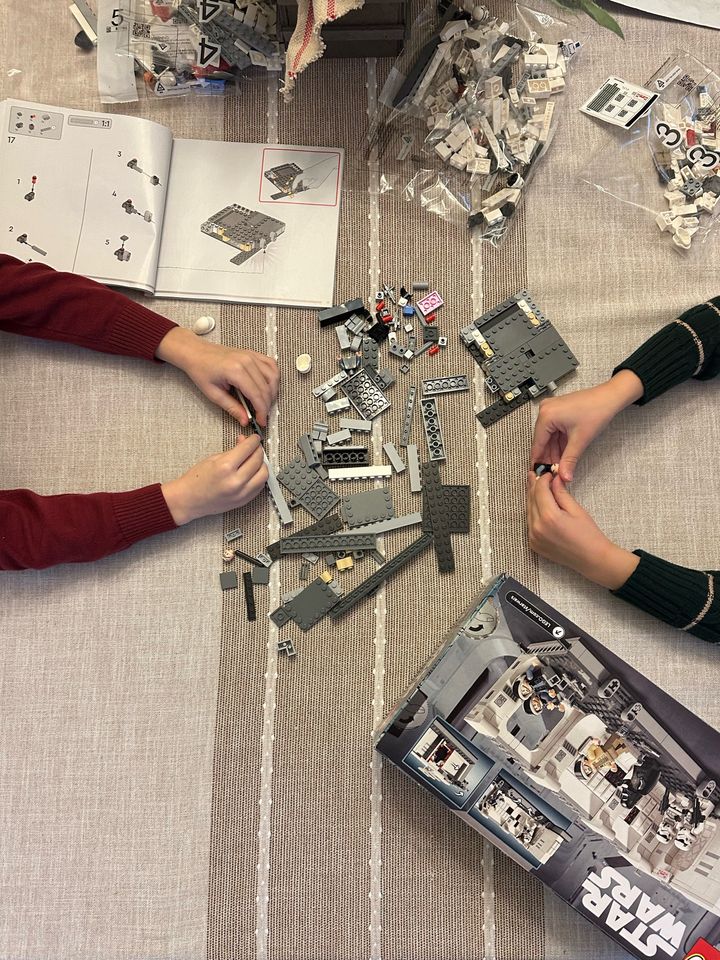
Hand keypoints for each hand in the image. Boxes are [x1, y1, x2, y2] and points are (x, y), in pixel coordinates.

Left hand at [156, 327, 278, 426]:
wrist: (196, 353)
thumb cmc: (201, 370)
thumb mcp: (213, 393)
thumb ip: (232, 407)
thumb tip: (245, 419)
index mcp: (235, 370)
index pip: (257, 395)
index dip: (262, 411)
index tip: (261, 421)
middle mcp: (246, 361)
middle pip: (266, 388)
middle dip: (267, 405)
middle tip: (262, 416)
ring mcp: (251, 355)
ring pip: (273, 377)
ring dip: (272, 392)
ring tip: (265, 403)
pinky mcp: (253, 354)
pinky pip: (271, 365)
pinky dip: (273, 377)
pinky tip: (269, 386)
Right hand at [161, 434, 267, 524]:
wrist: (189, 500)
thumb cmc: (196, 480)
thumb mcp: (213, 458)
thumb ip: (233, 450)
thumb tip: (245, 442)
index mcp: (225, 467)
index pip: (248, 448)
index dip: (254, 440)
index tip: (255, 438)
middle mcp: (235, 481)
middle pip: (258, 460)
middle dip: (258, 450)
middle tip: (255, 447)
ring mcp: (241, 493)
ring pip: (264, 474)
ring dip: (262, 464)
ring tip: (255, 460)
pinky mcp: (244, 501)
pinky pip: (260, 486)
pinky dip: (259, 477)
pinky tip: (253, 472)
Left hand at [526, 472, 638, 588]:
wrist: (592, 559)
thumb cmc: (588, 534)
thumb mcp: (576, 510)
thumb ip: (561, 493)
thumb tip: (554, 479)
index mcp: (549, 517)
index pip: (540, 491)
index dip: (543, 479)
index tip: (548, 474)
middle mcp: (537, 527)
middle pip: (531, 500)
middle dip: (533, 486)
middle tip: (535, 474)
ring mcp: (533, 537)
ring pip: (528, 511)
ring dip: (531, 498)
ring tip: (534, 487)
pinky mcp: (534, 544)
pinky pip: (530, 523)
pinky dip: (532, 512)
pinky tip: (537, 505)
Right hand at [530, 371, 642, 481]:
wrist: (610, 397)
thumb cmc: (597, 409)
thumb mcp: (580, 440)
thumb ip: (569, 460)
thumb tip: (564, 475)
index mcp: (546, 415)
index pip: (538, 444)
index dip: (539, 461)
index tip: (540, 473)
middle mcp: (545, 411)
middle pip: (543, 441)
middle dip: (549, 457)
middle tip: (553, 472)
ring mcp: (552, 410)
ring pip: (549, 437)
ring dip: (555, 452)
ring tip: (560, 466)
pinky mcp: (558, 411)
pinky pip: (555, 431)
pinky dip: (559, 443)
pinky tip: (563, 454)